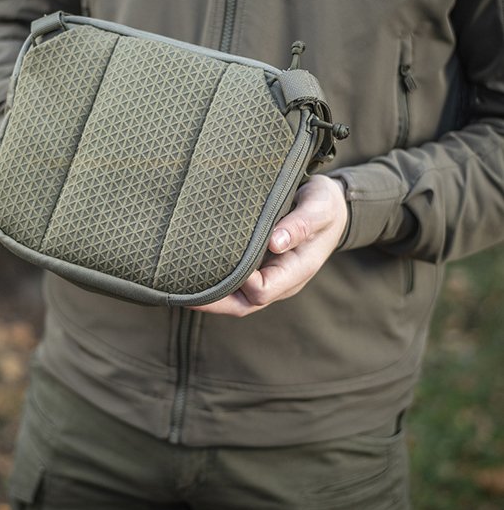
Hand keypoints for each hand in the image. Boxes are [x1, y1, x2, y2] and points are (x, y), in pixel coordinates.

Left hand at [190, 175, 347, 316]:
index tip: (221, 261)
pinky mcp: (258, 266)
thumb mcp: (320, 208)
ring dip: (208, 295)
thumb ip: (301, 224)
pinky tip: (192, 269)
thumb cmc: (325, 205)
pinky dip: (214, 280)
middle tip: (178, 287)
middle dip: (211, 301)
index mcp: (296, 270)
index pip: (262, 290)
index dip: (239, 282)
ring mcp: (268, 274)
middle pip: (242, 304)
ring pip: (235, 298)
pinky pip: (234, 283)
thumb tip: (275, 242)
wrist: (330, 205)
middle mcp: (280, 279)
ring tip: (178, 283)